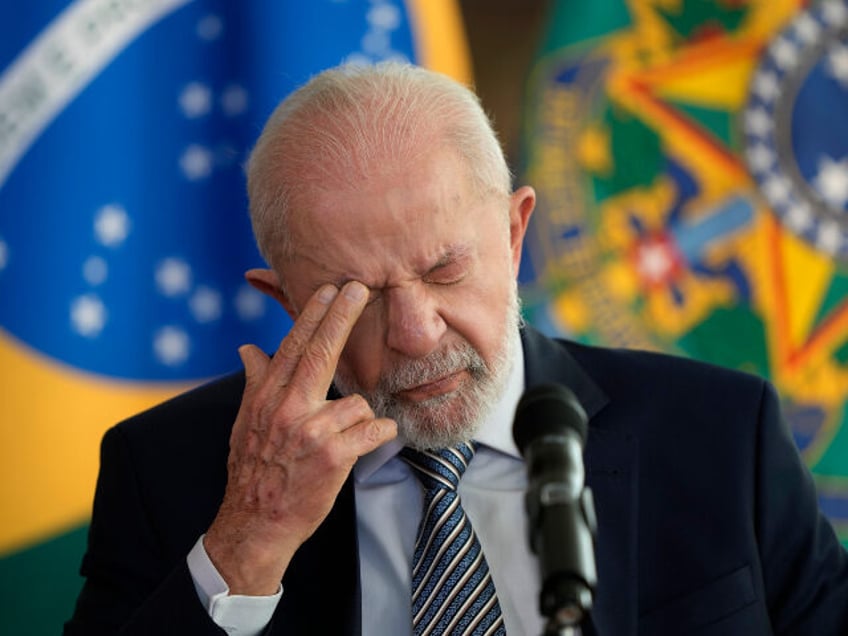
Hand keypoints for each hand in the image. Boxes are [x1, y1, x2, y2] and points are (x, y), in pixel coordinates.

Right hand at [204, 281, 396, 594]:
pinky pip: (374, 429)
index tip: (328, 289)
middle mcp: (287, 408)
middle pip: (321, 352)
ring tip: (343, 438)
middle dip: (342, 316)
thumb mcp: (245, 424)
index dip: (312, 315)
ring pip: (357, 402)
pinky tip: (374, 439)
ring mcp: (311, 431)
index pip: (292, 347)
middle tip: (360, 289)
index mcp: (266, 398)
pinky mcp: (334, 456)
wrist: (256, 524)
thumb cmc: (254, 471)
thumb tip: (249, 348)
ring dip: (359, 418)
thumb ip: (254, 382)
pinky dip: (380, 433)